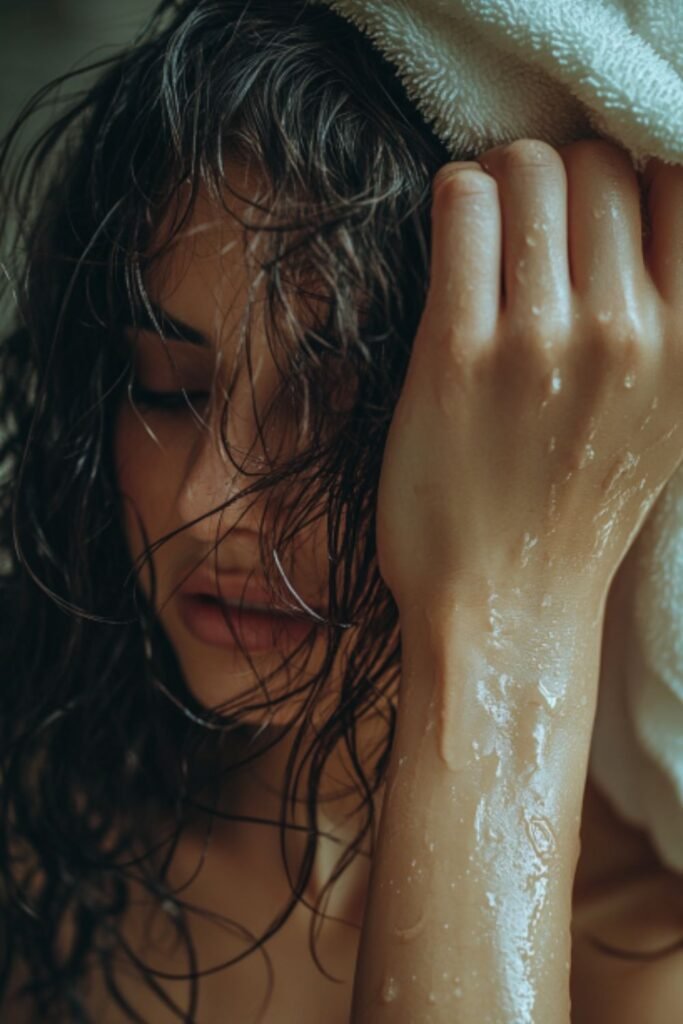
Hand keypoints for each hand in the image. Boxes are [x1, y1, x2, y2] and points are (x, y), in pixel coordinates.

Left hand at [376, 139, 682, 616]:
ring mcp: (540, 342)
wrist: (506, 601)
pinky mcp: (457, 353)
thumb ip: (667, 313)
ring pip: (528, 169)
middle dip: (557, 180)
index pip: (675, 178)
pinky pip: (461, 204)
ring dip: (501, 185)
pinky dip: (455, 199)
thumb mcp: (668, 411)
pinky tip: (455, 240)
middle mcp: (626, 332)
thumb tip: (640, 199)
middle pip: (596, 165)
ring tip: (489, 235)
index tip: (591, 216)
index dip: (628, 181)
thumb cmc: (579, 508)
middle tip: (528, 229)